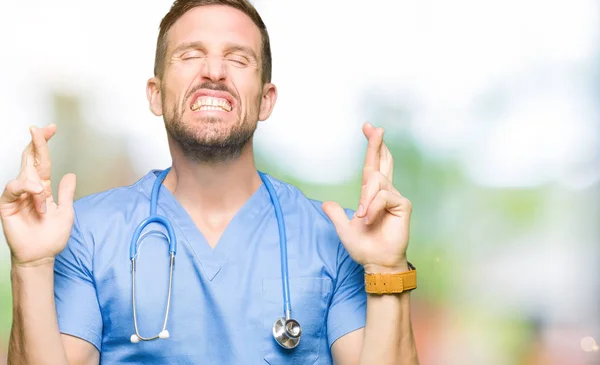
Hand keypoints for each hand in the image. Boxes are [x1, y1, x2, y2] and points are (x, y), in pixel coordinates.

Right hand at [0, 124, 76, 266]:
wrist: (41, 256)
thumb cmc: (52, 237)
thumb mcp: (66, 211)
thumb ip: (66, 192)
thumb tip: (70, 174)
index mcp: (42, 188)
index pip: (42, 161)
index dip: (44, 144)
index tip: (51, 128)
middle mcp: (28, 189)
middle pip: (29, 160)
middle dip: (36, 143)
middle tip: (40, 129)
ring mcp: (17, 196)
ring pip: (24, 174)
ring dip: (36, 182)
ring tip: (43, 196)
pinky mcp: (7, 205)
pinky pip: (12, 189)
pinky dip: (24, 188)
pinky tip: (34, 192)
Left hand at [323, 122, 411, 272]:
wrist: (376, 263)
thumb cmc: (364, 247)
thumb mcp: (344, 228)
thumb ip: (336, 214)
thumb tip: (326, 204)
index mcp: (372, 195)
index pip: (373, 166)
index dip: (373, 147)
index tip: (369, 128)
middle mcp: (386, 192)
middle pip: (382, 162)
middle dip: (377, 144)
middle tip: (375, 128)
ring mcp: (395, 198)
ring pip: (377, 183)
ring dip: (366, 199)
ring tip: (362, 217)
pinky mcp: (403, 206)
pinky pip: (383, 197)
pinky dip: (373, 207)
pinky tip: (368, 219)